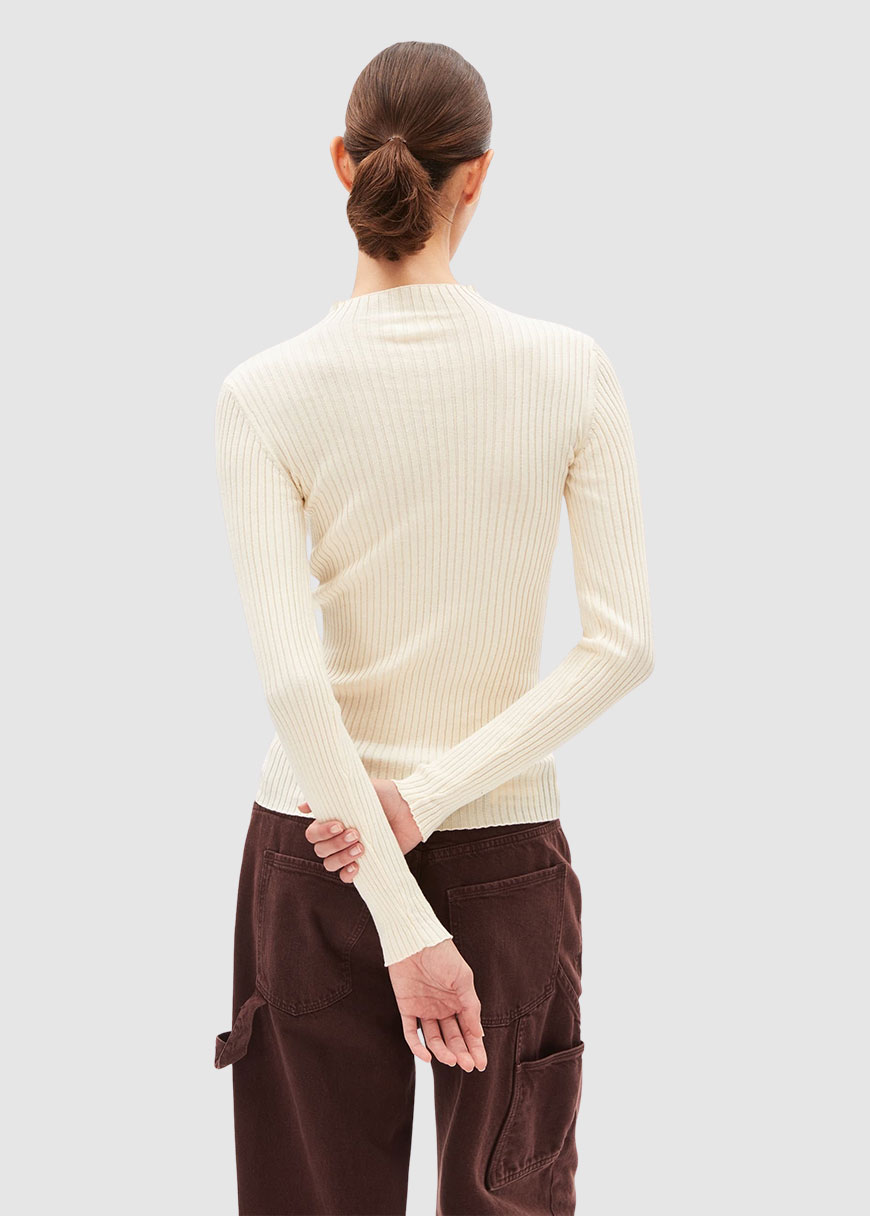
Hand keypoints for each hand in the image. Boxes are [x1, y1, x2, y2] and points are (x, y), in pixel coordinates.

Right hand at [299, 778, 422, 881]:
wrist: (411, 809)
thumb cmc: (386, 796)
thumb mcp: (361, 788)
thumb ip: (335, 793)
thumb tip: (301, 806)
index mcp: (334, 821)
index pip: (313, 834)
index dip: (321, 832)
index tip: (339, 824)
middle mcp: (339, 838)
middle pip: (320, 850)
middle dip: (335, 843)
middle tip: (355, 833)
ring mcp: (351, 852)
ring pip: (330, 864)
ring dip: (342, 857)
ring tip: (361, 846)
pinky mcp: (366, 864)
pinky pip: (346, 877)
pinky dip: (348, 873)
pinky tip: (358, 865)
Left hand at [388, 939, 486, 1070]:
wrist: (415, 941)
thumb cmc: (442, 955)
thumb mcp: (463, 979)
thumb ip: (471, 1007)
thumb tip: (479, 1034)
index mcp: (458, 1001)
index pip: (468, 1030)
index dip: (475, 1048)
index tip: (481, 1064)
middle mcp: (442, 1008)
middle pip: (453, 1037)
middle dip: (461, 1053)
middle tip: (468, 1066)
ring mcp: (424, 1009)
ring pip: (434, 1038)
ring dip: (443, 1051)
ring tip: (451, 1060)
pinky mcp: (407, 1008)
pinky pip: (411, 1032)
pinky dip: (418, 1047)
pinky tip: (427, 1056)